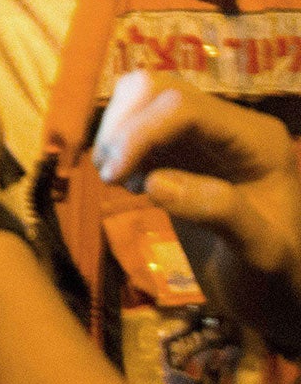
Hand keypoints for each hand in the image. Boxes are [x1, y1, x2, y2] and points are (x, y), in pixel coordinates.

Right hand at [95, 71, 300, 349]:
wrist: (271, 293)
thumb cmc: (272, 277)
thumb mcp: (259, 253)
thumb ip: (219, 212)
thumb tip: (153, 182)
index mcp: (257, 140)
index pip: (185, 108)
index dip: (140, 132)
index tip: (111, 177)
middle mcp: (230, 124)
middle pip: (158, 89)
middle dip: (122, 126)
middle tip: (110, 177)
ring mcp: (203, 133)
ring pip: (141, 97)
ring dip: (115, 132)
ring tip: (118, 180)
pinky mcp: (180, 147)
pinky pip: (136, 122)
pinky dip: (118, 144)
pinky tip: (128, 182)